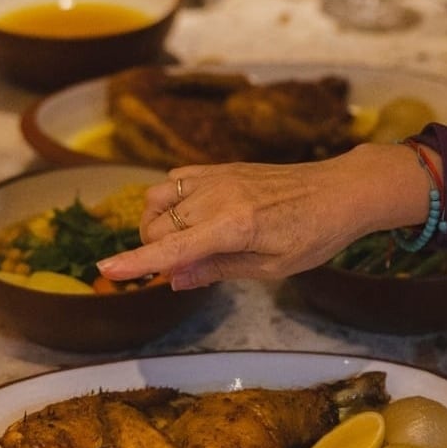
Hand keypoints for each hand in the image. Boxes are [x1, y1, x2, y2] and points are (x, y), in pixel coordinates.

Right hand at [97, 143, 433, 289]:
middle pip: (156, 225)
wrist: (341, 190)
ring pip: (157, 199)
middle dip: (155, 251)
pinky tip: (189, 216)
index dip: (136, 263)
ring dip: (157, 224)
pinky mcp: (221, 167)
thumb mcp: (272, 267)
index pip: (172, 249)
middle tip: (183, 268)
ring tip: (182, 243)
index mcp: (234, 227)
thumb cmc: (315, 234)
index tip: (105, 270)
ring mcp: (217, 176)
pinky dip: (169, 200)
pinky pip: (175, 179)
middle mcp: (218, 196)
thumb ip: (218, 269)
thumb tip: (174, 280)